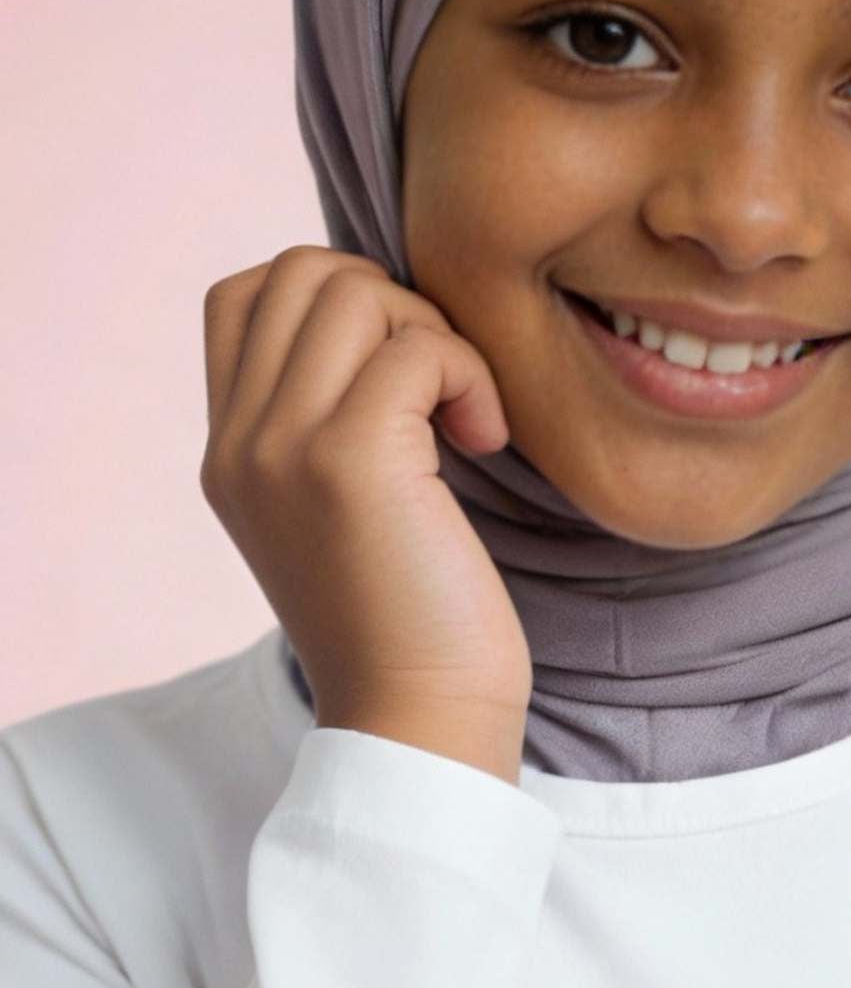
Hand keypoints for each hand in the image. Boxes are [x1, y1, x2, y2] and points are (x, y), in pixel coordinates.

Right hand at [198, 246, 532, 774]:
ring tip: (461, 416)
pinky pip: (418, 348)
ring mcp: (281, 447)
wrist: (419, 716)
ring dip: (435, 335)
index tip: (397, 369)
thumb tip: (383, 310)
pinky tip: (485, 441)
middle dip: (393, 301)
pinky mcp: (348, 461)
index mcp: (228, 449)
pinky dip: (471, 377)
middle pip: (302, 271)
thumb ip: (325, 414)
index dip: (334, 295)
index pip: (243, 294)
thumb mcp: (337, 504)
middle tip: (438, 385)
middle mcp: (237, 442)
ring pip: (357, 294)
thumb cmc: (409, 613)